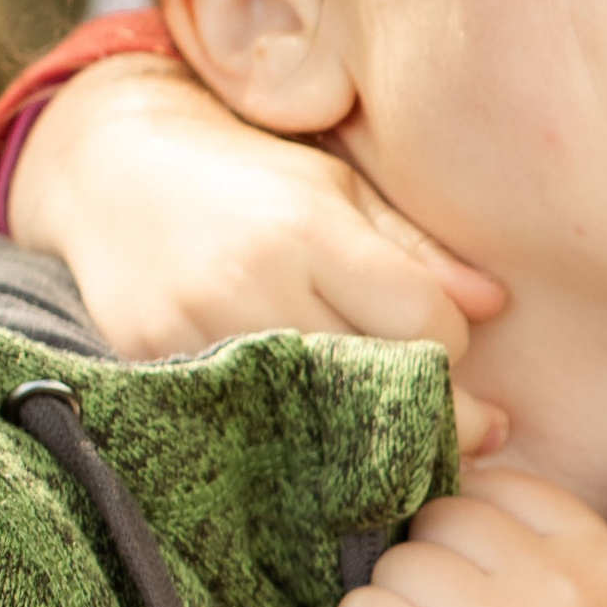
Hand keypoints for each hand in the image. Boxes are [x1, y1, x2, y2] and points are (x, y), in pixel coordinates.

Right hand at [7, 56, 510, 455]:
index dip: (454, 345)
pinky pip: (249, 425)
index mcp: (309, 229)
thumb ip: (418, 251)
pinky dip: (292, 436)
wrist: (111, 170)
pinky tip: (319, 433)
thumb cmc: (249, 177)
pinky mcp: (154, 366)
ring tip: (398, 435)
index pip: (422, 324)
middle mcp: (250, 284)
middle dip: (431, 410)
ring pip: (315, 419)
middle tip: (475, 432)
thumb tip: (495, 305)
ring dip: (364, 435)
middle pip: (375, 382)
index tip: (452, 345)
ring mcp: (195, 332)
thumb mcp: (338, 189)